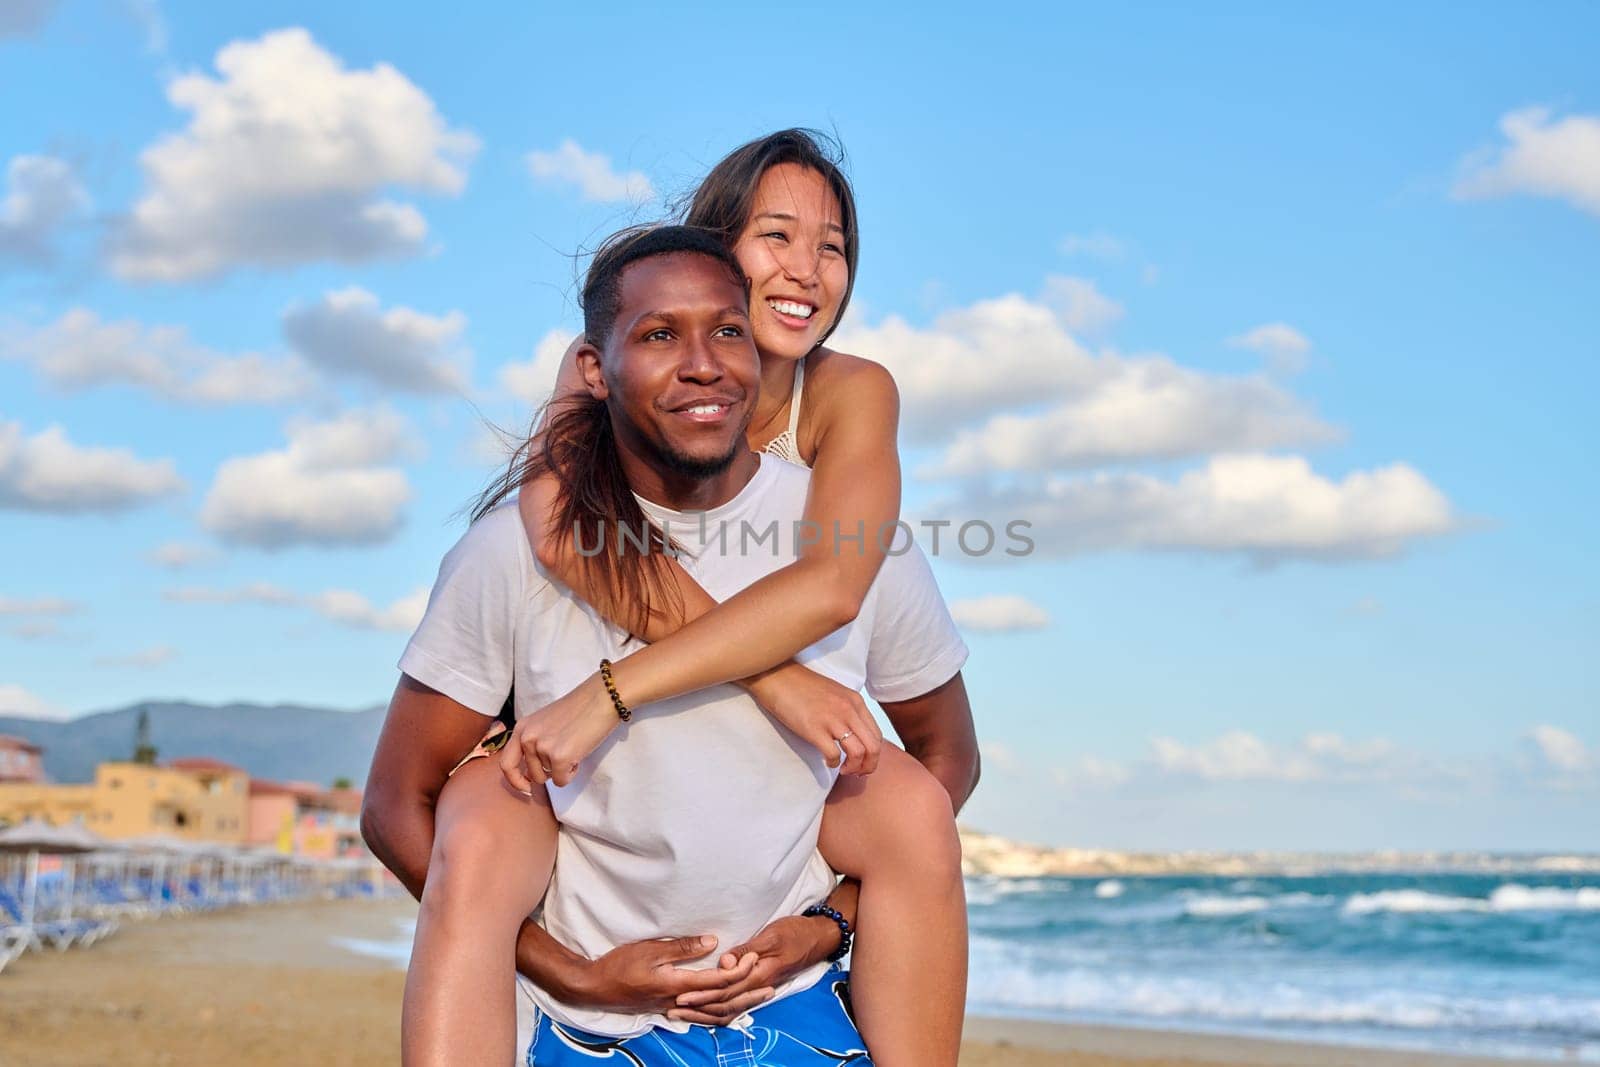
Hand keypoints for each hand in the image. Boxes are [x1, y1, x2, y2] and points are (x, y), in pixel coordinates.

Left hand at [500, 673, 619, 789]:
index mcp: (521, 728)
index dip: (515, 780)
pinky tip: (579, 754)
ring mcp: (542, 747)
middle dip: (549, 772)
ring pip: (549, 778)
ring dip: (562, 769)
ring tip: (573, 748)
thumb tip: (530, 775)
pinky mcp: (559, 757)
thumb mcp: (544, 723)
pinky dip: (571, 773)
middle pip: (532, 775)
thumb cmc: (578, 709)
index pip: (506, 763)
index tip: (526, 788)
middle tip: (564, 755)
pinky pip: (561, 781)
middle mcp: (527, 738)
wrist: (601, 698)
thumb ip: (533, 742)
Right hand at [564, 935, 761, 1014]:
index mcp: (677, 986)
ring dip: (736, 1006)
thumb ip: (684, 948)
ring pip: (711, 1013)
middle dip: (747, 995)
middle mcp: (678, 1002)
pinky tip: (725, 1008)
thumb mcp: (652, 949)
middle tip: (771, 988)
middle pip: (720, 1003)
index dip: (739, 971)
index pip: (717, 982)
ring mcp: (672, 1008)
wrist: (594, 987)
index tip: (754, 957)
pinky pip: (698, 1014)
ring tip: (756, 1001)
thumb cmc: (620, 965)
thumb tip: (714, 942)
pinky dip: (716, 1011)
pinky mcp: (666, 1009)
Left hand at [667, 914, 838, 1025]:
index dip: (702, 995)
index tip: (681, 996)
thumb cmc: (796, 932)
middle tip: (673, 1010)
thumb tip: (724, 963)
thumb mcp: (772, 935)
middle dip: (698, 1009)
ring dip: (706, 1013)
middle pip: (724, 1004)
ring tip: (685, 1013)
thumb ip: (748, 949)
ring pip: (730, 1009)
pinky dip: (720, 1010)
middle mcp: (759, 986)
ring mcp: (760, 988)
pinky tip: (708, 1010)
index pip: (726, 990)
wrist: (819, 937)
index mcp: (760, 974)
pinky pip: (737, 1004)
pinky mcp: (760, 985)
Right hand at [745, 663, 882, 774]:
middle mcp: (849, 710)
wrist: (777, 675)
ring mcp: (832, 719)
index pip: (877, 735)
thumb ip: (848, 710)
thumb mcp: (835, 693)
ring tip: (843, 769)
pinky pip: (834, 755)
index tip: (863, 762)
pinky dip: (833, 764)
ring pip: (859, 753)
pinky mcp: (814, 729)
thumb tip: (854, 733)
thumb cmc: (802, 686)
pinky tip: (827, 762)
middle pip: (873, 747)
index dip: (874, 755)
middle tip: (857, 772)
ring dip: (853, 768)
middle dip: (868, 766)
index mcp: (855, 701)